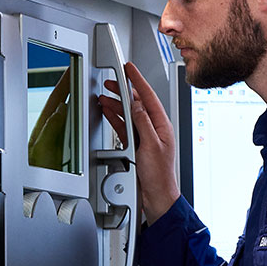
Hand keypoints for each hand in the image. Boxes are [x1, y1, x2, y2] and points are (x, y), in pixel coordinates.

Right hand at [98, 62, 179, 222]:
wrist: (157, 196)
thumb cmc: (159, 176)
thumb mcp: (151, 146)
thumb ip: (143, 124)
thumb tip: (137, 105)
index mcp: (162, 126)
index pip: (149, 97)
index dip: (139, 81)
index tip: (130, 69)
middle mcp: (154, 129)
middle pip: (138, 104)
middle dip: (124, 90)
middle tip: (112, 80)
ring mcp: (144, 137)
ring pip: (128, 114)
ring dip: (117, 105)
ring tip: (104, 95)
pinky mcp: (135, 145)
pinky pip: (124, 127)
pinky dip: (115, 119)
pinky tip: (108, 112)